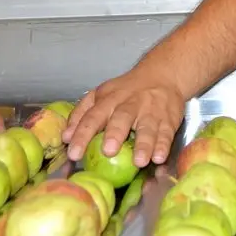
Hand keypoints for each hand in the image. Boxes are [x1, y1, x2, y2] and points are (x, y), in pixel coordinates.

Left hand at [62, 65, 185, 167]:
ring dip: (144, 144)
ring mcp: (151, 111)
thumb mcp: (101, 95)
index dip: (82, 134)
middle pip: (122, 117)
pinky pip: (166, 132)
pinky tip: (159, 157)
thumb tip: (66, 137)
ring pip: (147, 127)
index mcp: (109, 99)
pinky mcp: (169, 119)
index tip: (74, 153)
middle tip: (108, 151)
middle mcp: (130, 104)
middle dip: (115, 133)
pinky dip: (163, 145)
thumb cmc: (127, 91)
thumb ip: (82, 114)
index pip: (93, 116)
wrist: (163, 74)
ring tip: (139, 161)